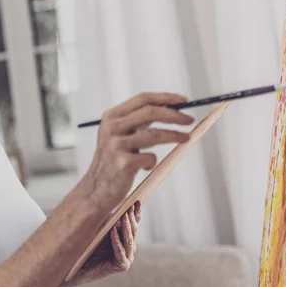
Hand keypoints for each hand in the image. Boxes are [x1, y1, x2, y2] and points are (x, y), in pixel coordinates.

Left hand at [59, 201, 141, 286]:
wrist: (74, 264)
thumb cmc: (86, 244)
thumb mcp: (99, 228)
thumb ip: (109, 219)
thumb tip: (114, 201)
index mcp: (125, 238)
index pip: (134, 223)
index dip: (136, 212)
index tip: (137, 200)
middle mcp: (129, 248)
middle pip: (133, 230)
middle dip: (131, 217)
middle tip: (129, 206)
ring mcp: (127, 257)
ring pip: (129, 240)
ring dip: (126, 226)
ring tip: (124, 215)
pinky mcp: (121, 266)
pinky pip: (120, 251)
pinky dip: (116, 240)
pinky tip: (113, 230)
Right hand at [83, 92, 194, 211]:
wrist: (96, 188)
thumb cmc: (114, 160)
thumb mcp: (120, 134)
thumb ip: (139, 121)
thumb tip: (171, 109)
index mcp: (111, 116)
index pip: (143, 99)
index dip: (165, 98)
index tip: (183, 100)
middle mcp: (112, 128)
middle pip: (150, 112)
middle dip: (174, 115)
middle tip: (189, 120)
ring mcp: (116, 145)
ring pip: (154, 135)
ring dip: (174, 135)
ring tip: (186, 138)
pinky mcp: (122, 163)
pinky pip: (151, 158)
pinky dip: (153, 162)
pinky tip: (146, 166)